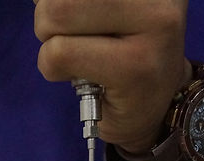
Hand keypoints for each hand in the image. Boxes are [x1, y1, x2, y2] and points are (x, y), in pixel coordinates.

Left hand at [33, 0, 190, 151]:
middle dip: (49, 18)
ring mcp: (154, 25)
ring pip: (55, 15)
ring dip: (51, 43)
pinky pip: (58, 54)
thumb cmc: (119, 53)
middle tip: (73, 38)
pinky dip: (52, 68)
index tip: (73, 18)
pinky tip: (80, 75)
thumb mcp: (102, 9)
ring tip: (78, 55)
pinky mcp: (136, 66)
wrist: (152, 108)